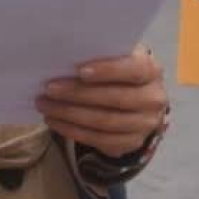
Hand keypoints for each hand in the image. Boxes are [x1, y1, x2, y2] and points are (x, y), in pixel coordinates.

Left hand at [38, 47, 166, 156]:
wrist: (138, 101)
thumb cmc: (120, 72)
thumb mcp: (118, 58)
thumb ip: (100, 55)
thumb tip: (63, 57)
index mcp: (152, 71)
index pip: (134, 69)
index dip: (108, 70)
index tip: (79, 71)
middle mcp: (153, 99)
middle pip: (115, 98)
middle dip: (78, 94)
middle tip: (48, 89)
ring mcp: (145, 124)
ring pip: (105, 122)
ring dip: (70, 114)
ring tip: (45, 105)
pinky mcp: (131, 143)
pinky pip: (99, 140)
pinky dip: (73, 130)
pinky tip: (54, 121)